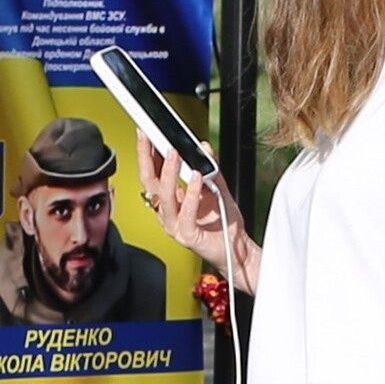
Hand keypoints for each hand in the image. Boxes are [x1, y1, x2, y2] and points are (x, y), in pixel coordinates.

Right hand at [145, 138, 246, 286]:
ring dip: (169, 172)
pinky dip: (190, 194)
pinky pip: (185, 214)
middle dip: (147, 157)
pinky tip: (195, 179)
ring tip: (174, 153)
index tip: (146, 133)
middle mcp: (169, 212)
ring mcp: (175, 225)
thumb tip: (203, 147)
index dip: (147, 152)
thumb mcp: (217, 187)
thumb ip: (210, 168)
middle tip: (150, 137)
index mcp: (171, 199)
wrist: (238, 250)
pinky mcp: (187, 236)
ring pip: (164, 196)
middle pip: (150, 182)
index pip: (153, 173)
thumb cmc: (224, 223)